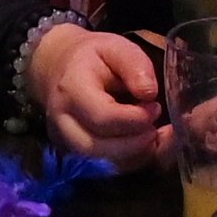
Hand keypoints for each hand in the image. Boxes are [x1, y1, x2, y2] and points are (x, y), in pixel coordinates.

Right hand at [30, 24, 166, 167]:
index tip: (155, 107)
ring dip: (135, 156)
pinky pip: (104, 169)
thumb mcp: (115, 47)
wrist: (60, 70)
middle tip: (157, 128)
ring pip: (102, 165)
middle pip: (98, 149)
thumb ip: (134, 64)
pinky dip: (130, 162)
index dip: (134, 118)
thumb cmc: (93, 58)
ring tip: (154, 136)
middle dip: (136, 144)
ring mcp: (65, 142)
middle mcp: (62, 122)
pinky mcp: (73, 156)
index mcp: (71, 90)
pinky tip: (146, 145)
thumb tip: (149, 93)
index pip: (102, 117)